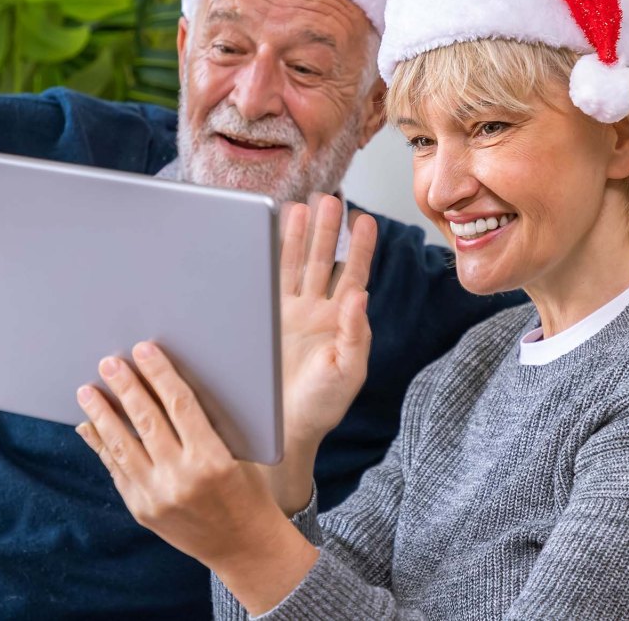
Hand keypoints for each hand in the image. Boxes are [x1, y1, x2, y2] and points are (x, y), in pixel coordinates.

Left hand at [75, 343, 316, 614]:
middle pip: (146, 421)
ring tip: (87, 390)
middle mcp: (180, 479)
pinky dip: (101, 445)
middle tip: (109, 362)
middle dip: (125, 387)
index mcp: (211, 459)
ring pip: (122, 446)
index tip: (144, 350)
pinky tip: (90, 426)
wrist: (243, 547)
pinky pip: (116, 471)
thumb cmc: (247, 491)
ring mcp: (156, 497)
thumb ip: (204, 425)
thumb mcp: (236, 453)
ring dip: (102, 415)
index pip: (180, 405)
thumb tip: (167, 388)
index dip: (159, 374)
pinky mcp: (141, 511)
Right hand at [279, 196, 376, 446]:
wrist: (280, 429)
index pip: (354, 275)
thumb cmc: (319, 407)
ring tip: (302, 206)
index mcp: (342, 322)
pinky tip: (270, 233)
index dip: (360, 248)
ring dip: (298, 235)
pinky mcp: (263, 318)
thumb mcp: (347, 372)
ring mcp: (288, 312)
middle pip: (323, 260)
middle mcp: (316, 312)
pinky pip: (267, 280)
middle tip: (329, 200)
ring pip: (294, 263)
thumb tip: (360, 295)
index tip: (366, 221)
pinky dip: (268, 255)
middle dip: (327, 230)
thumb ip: (354, 334)